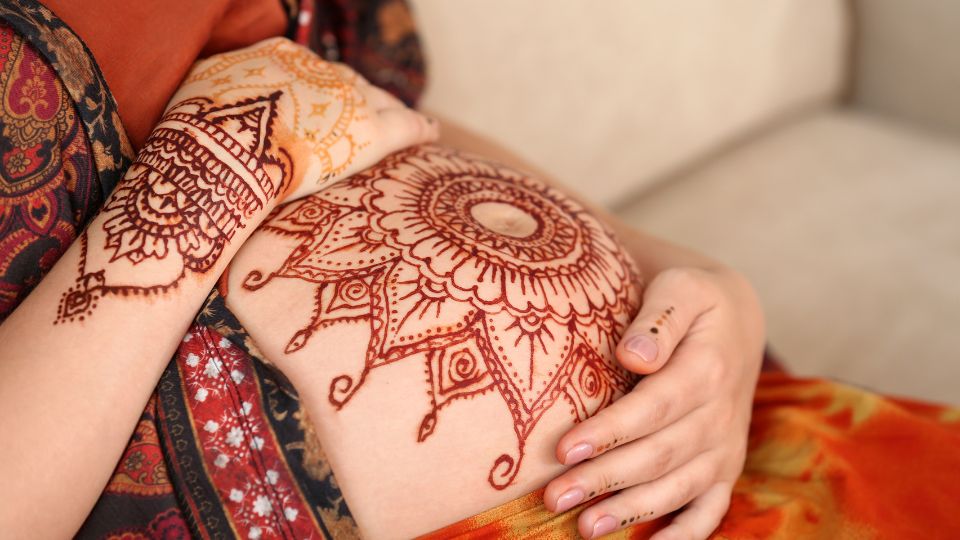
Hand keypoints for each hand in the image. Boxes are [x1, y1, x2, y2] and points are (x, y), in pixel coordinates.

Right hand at [166, 37, 436, 204]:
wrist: (220, 154)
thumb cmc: (199, 131)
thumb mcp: (202, 93)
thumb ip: (223, 90)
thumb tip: (219, 101)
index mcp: (280, 55)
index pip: (313, 71)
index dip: (323, 89)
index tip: (326, 104)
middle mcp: (320, 70)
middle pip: (350, 82)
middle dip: (359, 98)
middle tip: (366, 115)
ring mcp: (349, 98)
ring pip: (380, 101)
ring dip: (391, 112)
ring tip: (405, 124)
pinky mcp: (370, 130)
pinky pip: (406, 126)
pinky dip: (422, 129)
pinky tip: (433, 133)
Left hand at [543, 266, 764, 538]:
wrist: (736, 321)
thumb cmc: (694, 301)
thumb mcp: (682, 288)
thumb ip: (659, 318)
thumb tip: (634, 355)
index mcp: (707, 369)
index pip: (654, 408)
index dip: (610, 432)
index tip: (564, 449)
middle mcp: (721, 415)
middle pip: (659, 455)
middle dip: (605, 480)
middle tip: (554, 496)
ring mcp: (725, 447)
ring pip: (679, 488)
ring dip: (632, 511)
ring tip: (585, 527)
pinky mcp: (725, 467)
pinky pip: (711, 509)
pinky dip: (686, 534)